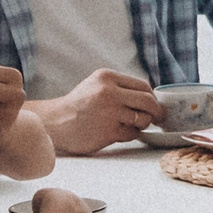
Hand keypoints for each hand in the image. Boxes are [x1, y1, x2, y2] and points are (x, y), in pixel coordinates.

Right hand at [34, 69, 160, 154]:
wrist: (54, 123)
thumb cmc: (78, 106)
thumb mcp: (96, 85)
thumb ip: (120, 87)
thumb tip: (150, 97)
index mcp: (107, 77)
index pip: (143, 85)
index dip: (152, 98)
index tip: (154, 106)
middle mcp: (109, 92)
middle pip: (148, 101)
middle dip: (156, 112)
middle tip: (158, 119)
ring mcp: (109, 112)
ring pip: (142, 119)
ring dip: (141, 124)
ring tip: (129, 125)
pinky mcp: (108, 131)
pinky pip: (132, 133)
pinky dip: (130, 134)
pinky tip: (119, 132)